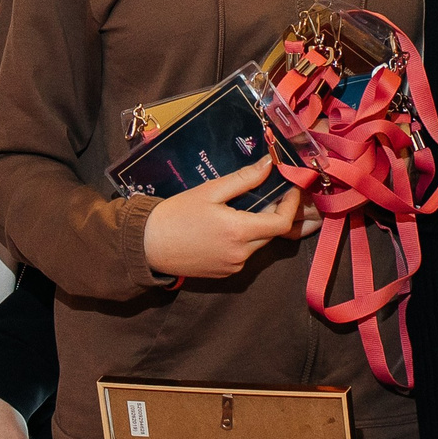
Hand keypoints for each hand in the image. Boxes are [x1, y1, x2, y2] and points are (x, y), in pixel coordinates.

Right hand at [142, 157, 298, 278]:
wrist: (147, 244)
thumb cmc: (176, 214)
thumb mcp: (210, 191)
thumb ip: (244, 179)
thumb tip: (269, 164)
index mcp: (238, 232)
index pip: (282, 223)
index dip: (290, 205)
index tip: (291, 189)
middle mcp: (240, 254)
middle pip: (271, 233)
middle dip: (274, 213)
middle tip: (267, 193)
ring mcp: (232, 267)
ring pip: (258, 244)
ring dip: (258, 226)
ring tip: (244, 207)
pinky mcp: (224, 274)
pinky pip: (244, 254)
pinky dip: (245, 240)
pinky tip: (228, 226)